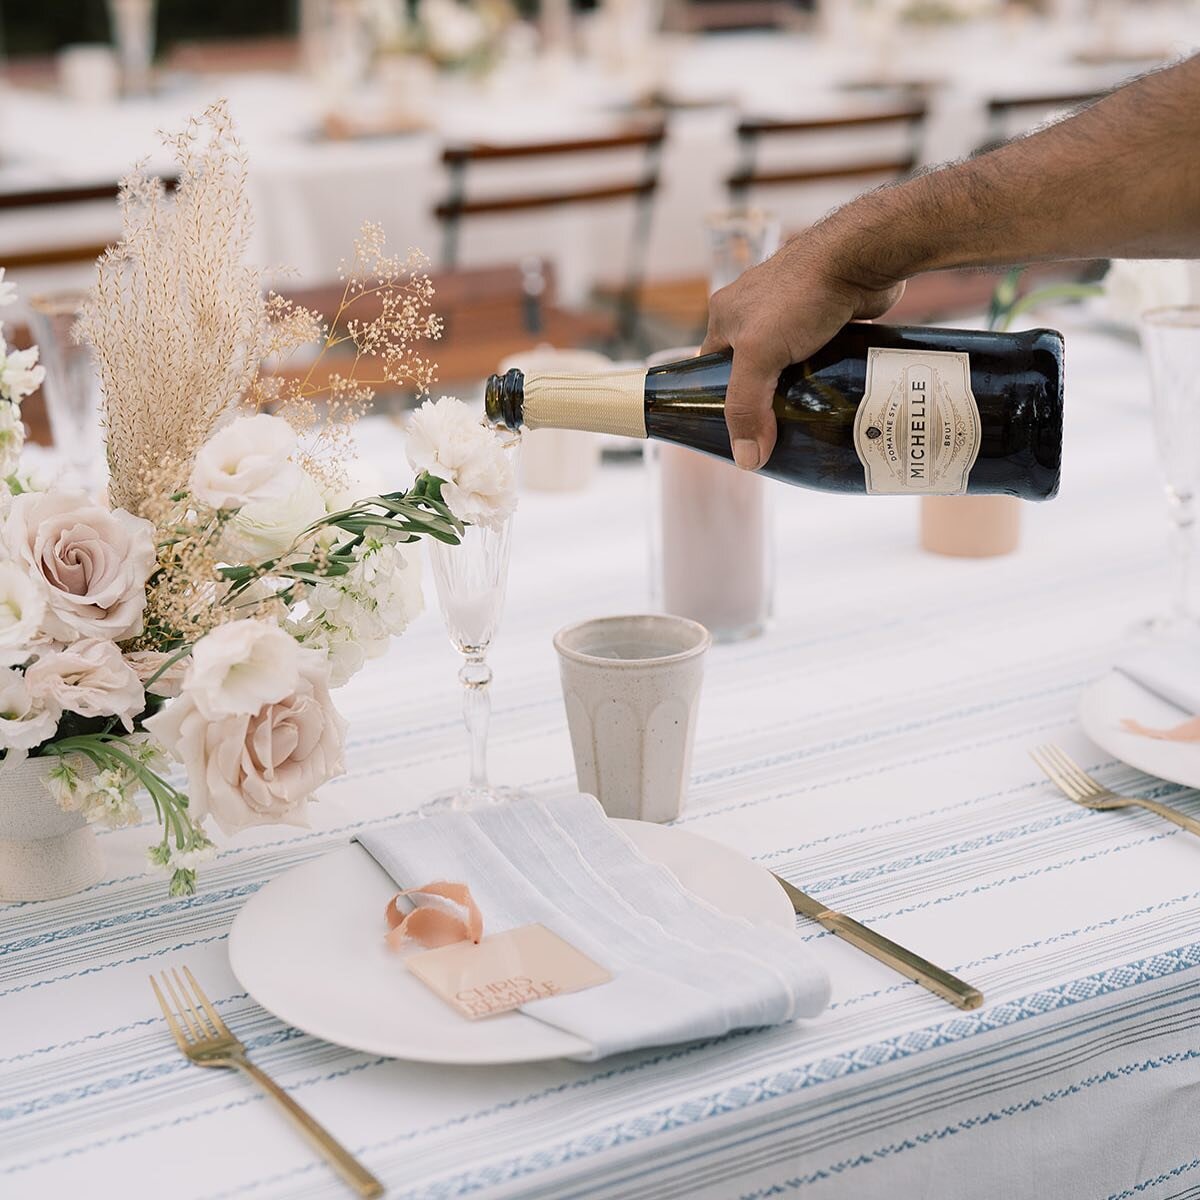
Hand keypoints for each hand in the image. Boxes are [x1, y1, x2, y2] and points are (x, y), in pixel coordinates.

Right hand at [700, 231, 905, 469]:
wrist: (861, 257)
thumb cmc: (802, 293)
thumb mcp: (759, 354)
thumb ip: (747, 407)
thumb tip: (747, 459)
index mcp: (725, 314)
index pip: (711, 369)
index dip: (720, 400)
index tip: (737, 432)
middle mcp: (754, 312)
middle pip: (751, 371)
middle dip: (763, 400)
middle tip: (775, 433)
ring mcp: (792, 313)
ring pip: (786, 365)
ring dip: (795, 389)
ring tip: (806, 419)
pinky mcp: (825, 317)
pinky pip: (816, 356)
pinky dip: (821, 374)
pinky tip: (831, 394)